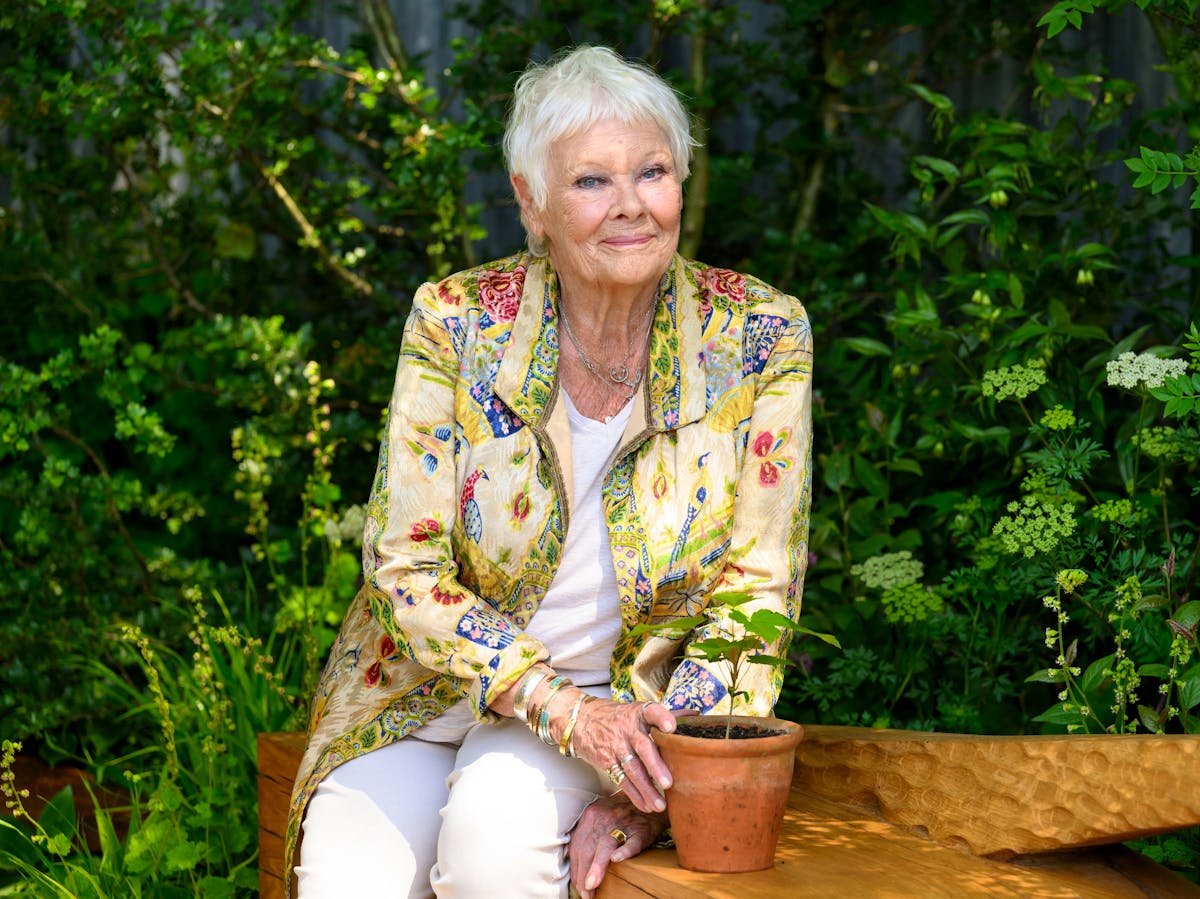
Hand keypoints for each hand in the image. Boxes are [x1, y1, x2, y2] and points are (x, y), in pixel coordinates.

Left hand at [568, 793, 667, 898]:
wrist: (647, 800)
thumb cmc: (619, 813)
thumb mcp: (598, 816)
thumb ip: (585, 834)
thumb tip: (573, 863)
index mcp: (590, 816)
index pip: (577, 846)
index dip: (575, 869)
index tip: (577, 886)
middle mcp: (603, 818)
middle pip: (588, 848)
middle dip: (583, 873)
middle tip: (584, 893)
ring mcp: (622, 823)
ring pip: (605, 845)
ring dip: (597, 866)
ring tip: (592, 885)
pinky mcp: (640, 830)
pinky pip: (632, 842)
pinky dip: (624, 851)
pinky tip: (617, 860)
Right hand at [569, 699, 690, 813]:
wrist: (581, 719)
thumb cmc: (619, 717)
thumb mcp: (638, 710)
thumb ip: (665, 715)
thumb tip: (696, 716)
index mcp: (639, 713)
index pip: (651, 711)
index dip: (661, 717)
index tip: (671, 727)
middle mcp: (627, 728)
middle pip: (642, 747)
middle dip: (655, 766)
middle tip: (669, 783)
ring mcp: (614, 745)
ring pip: (632, 769)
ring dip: (646, 789)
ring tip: (660, 805)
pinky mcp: (605, 760)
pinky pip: (621, 780)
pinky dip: (634, 794)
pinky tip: (646, 805)